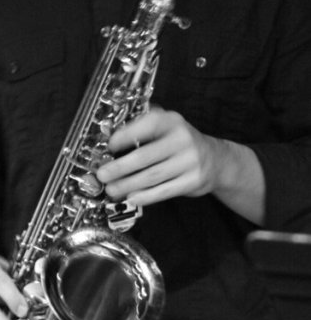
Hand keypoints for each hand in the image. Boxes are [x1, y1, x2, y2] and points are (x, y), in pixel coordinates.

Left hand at [96, 105, 218, 206]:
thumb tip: (110, 137)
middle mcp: (182, 139)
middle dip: (120, 167)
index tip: (109, 146)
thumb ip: (143, 127)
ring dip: (128, 184)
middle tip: (103, 174)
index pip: (146, 126)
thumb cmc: (180, 143)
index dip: (125, 136)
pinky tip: (132, 198)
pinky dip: (146, 196)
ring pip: (152, 176)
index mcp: (171, 121)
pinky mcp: (193, 181)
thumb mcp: (166, 127)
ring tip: (112, 189)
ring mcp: (190, 161)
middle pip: (145, 156)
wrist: (216, 160)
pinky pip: (164, 191)